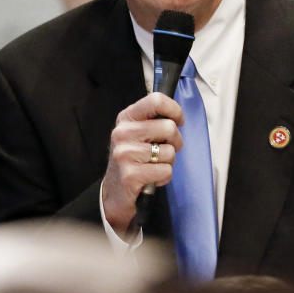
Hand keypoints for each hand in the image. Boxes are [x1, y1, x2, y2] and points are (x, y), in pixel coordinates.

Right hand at [102, 92, 183, 234]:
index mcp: (126, 118)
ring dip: (169, 161)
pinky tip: (151, 178)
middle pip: (169, 127)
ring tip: (154, 165)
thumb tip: (177, 115)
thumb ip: (154, 121)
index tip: (179, 120)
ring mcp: (124, 154)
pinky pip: (165, 171)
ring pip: (169, 152)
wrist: (114, 192)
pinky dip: (164, 177)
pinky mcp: (130, 175)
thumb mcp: (138, 134)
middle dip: (176, 141)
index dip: (174, 110)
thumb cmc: (133, 159)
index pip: (156, 100)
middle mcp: (122, 133)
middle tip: (166, 149)